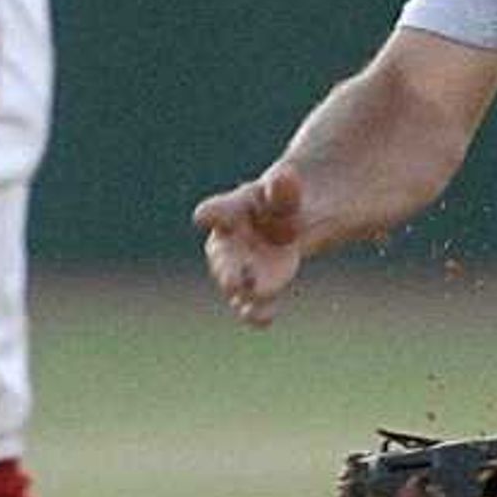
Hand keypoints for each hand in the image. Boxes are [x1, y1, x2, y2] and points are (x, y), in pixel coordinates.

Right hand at [190, 164, 310, 325]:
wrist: (292, 219)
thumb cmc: (279, 200)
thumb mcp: (286, 189)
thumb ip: (284, 188)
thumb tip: (285, 178)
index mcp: (231, 211)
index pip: (218, 211)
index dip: (212, 213)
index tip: (203, 217)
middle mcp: (230, 243)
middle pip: (222, 257)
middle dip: (225, 268)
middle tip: (231, 279)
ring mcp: (242, 266)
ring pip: (235, 283)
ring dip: (239, 291)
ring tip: (244, 298)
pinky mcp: (260, 285)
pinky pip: (254, 301)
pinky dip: (257, 310)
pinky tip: (262, 318)